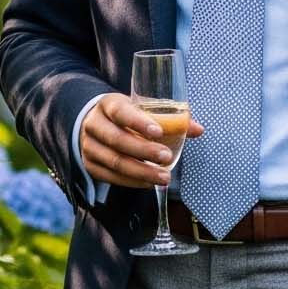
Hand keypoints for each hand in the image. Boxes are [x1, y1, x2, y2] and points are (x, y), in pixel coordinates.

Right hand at [79, 93, 203, 187]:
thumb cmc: (126, 117)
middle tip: (166, 157)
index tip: (158, 132)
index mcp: (108, 105)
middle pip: (117, 139)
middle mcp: (94, 124)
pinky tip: (148, 183)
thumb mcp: (142, 110)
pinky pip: (111, 177)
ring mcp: (89, 146)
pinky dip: (131, 181)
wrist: (96, 126)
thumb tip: (198, 130)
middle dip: (144, 151)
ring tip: (163, 177)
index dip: (138, 122)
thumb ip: (171, 119)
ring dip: (141, 171)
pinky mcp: (90, 165)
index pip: (120, 112)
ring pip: (114, 161)